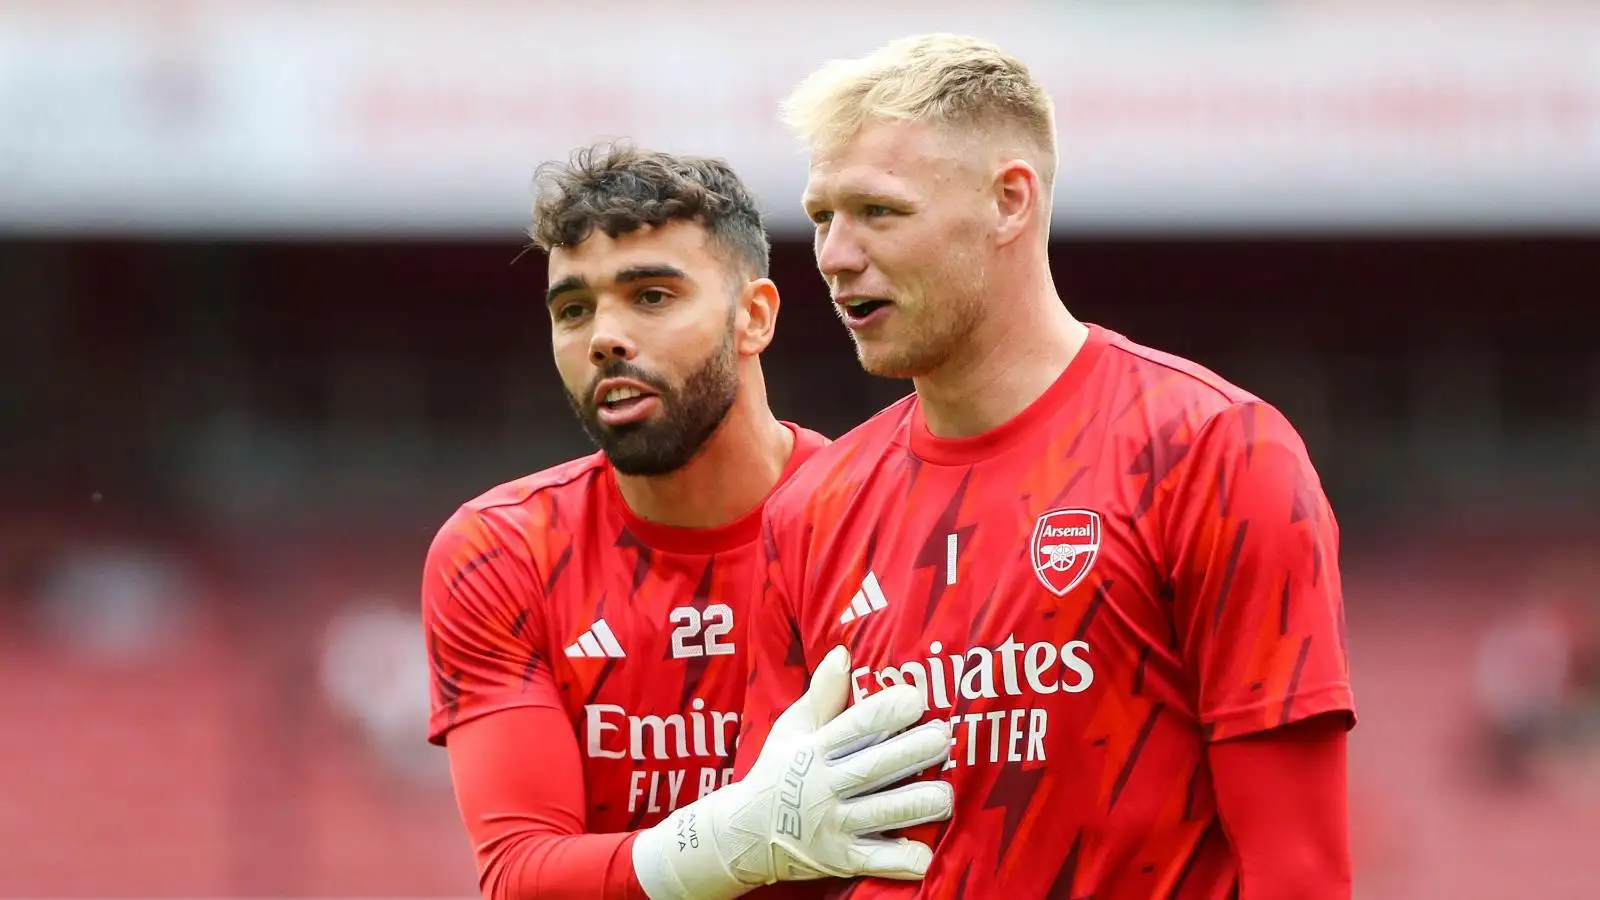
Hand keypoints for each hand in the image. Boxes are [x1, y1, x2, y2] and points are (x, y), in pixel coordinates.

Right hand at [631, 645, 953, 899]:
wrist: (744, 834)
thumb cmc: (780, 772)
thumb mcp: (792, 729)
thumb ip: (823, 695)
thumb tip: (843, 653)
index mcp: (813, 750)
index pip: (854, 726)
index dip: (886, 710)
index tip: (916, 698)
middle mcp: (822, 787)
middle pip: (875, 767)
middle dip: (913, 751)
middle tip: (943, 737)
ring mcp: (831, 826)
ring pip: (883, 813)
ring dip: (918, 803)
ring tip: (946, 793)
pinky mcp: (840, 860)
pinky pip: (875, 861)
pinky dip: (901, 859)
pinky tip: (924, 852)